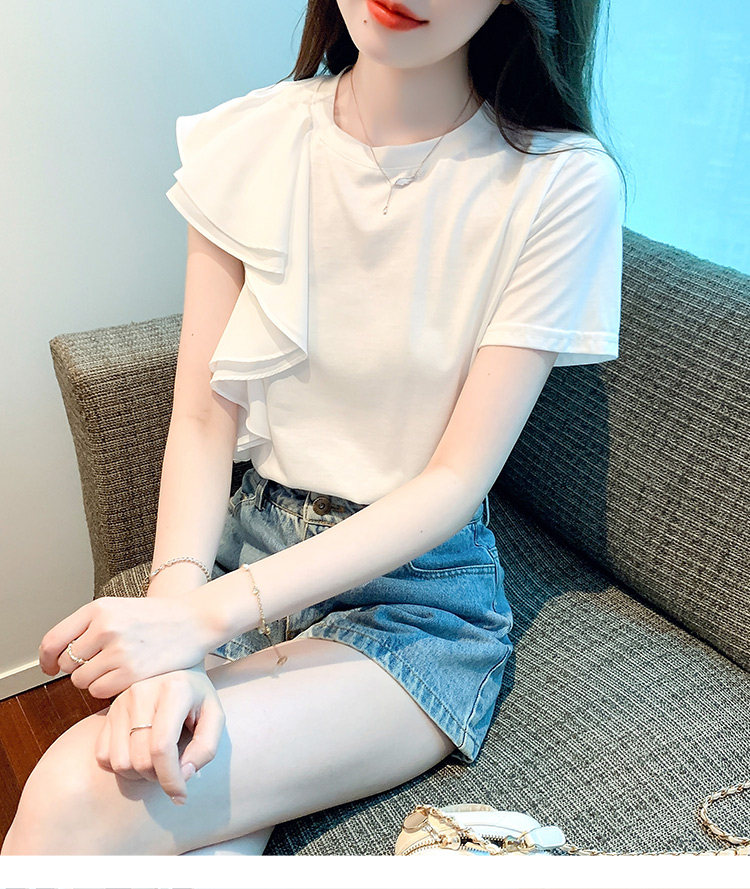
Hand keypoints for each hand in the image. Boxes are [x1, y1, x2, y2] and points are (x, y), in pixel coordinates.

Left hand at [38, 589, 217, 697]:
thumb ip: (88, 627)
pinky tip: (123, 676)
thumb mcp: (118, 609)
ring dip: (93, 680)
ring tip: (115, 668)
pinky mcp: (131, 672)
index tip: (50, 667)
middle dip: (77, 668)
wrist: (194, 621)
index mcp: (98, 609)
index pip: (53, 641)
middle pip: (66, 663)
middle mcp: (106, 627)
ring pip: (81, 680)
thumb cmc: (155, 618)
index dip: (46, 659)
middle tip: (98, 663)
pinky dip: (107, 688)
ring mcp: (119, 650)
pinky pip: (99, 691)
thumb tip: (55, 655)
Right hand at [94, 665, 225, 804]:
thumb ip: (206, 747)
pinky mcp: (107, 711)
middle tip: (172, 768)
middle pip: (139, 759)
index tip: (181, 796)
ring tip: (157, 760)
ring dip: (139, 773)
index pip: (162, 747)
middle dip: (158, 776)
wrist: (175, 667)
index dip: (171, 779)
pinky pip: (103, 756)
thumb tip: (183, 775)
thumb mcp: (214, 715)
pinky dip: (121, 765)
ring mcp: (120, 701)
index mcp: (174, 690)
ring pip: (119, 762)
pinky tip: (139, 753)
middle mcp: (142, 692)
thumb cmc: (197, 695)